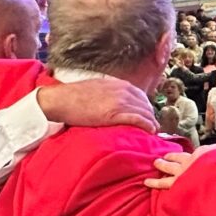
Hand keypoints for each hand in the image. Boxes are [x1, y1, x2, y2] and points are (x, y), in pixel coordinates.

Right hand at [37, 80, 157, 132]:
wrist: (62, 99)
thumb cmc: (76, 95)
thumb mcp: (99, 87)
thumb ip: (111, 91)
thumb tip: (117, 100)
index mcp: (120, 84)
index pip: (141, 96)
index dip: (146, 107)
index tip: (148, 115)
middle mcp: (123, 91)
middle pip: (145, 105)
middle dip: (150, 115)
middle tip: (153, 125)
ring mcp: (120, 102)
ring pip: (144, 112)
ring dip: (151, 122)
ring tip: (154, 131)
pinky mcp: (115, 114)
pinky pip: (138, 119)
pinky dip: (147, 125)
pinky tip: (151, 130)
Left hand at [144, 140, 215, 189]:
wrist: (213, 177)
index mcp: (199, 155)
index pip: (192, 153)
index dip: (186, 154)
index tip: (180, 154)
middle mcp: (188, 163)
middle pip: (176, 159)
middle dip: (168, 159)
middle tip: (161, 159)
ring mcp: (180, 174)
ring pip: (167, 170)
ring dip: (160, 168)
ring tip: (153, 168)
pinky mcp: (176, 185)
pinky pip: (162, 184)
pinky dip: (154, 184)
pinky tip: (147, 184)